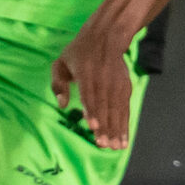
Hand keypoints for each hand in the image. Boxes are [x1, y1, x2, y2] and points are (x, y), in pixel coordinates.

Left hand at [50, 17, 134, 149]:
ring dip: (117, 129)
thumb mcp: (62, 62)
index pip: (90, 93)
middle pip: (105, 105)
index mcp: (86, 73)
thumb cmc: (79, 53)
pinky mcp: (125, 88)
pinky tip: (123, 140)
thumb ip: (58, 83)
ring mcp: (117, 84)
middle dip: (105, 126)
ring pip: (117, 109)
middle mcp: (104, 79)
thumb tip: (62, 104)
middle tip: (103, 145)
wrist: (106, 37)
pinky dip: (125, 124)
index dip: (92, 110)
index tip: (94, 125)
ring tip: (115, 147)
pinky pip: (125, 109)